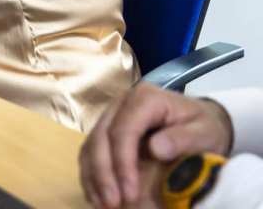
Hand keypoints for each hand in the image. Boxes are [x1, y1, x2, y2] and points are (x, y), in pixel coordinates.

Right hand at [79, 84, 232, 207]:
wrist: (200, 118)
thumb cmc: (203, 127)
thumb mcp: (204, 132)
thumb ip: (183, 138)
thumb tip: (155, 149)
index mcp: (144, 98)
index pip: (124, 129)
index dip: (123, 161)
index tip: (130, 193)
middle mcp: (121, 103)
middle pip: (102, 135)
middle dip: (104, 171)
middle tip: (112, 204)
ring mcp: (111, 115)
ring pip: (92, 143)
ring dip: (94, 175)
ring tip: (103, 204)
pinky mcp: (107, 129)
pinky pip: (91, 150)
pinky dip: (91, 173)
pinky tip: (97, 196)